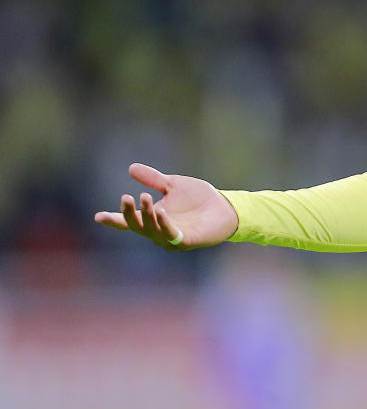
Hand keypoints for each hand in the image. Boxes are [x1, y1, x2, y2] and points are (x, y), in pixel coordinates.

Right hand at [95, 163, 238, 248]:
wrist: (226, 206)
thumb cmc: (199, 198)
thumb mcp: (173, 185)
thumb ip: (154, 179)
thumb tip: (131, 168)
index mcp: (153, 217)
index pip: (129, 220)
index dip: (114, 219)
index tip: (98, 216)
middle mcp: (158, 230)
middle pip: (136, 226)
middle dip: (129, 213)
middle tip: (126, 197)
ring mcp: (171, 237)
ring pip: (151, 230)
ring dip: (146, 215)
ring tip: (143, 197)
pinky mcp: (186, 240)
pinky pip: (172, 235)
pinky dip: (164, 225)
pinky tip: (162, 213)